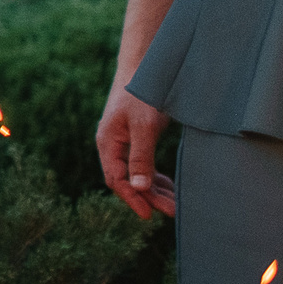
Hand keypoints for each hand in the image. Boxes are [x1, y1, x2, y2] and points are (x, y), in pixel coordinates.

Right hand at [93, 83, 175, 220]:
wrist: (143, 68)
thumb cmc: (141, 94)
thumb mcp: (143, 126)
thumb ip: (141, 157)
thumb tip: (138, 187)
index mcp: (108, 143)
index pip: (116, 180)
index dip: (132, 198)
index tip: (149, 215)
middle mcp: (112, 146)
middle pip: (126, 180)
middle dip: (148, 197)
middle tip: (172, 211)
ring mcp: (123, 142)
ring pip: (135, 174)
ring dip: (153, 189)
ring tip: (174, 203)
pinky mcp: (134, 137)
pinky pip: (141, 164)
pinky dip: (154, 177)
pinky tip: (167, 185)